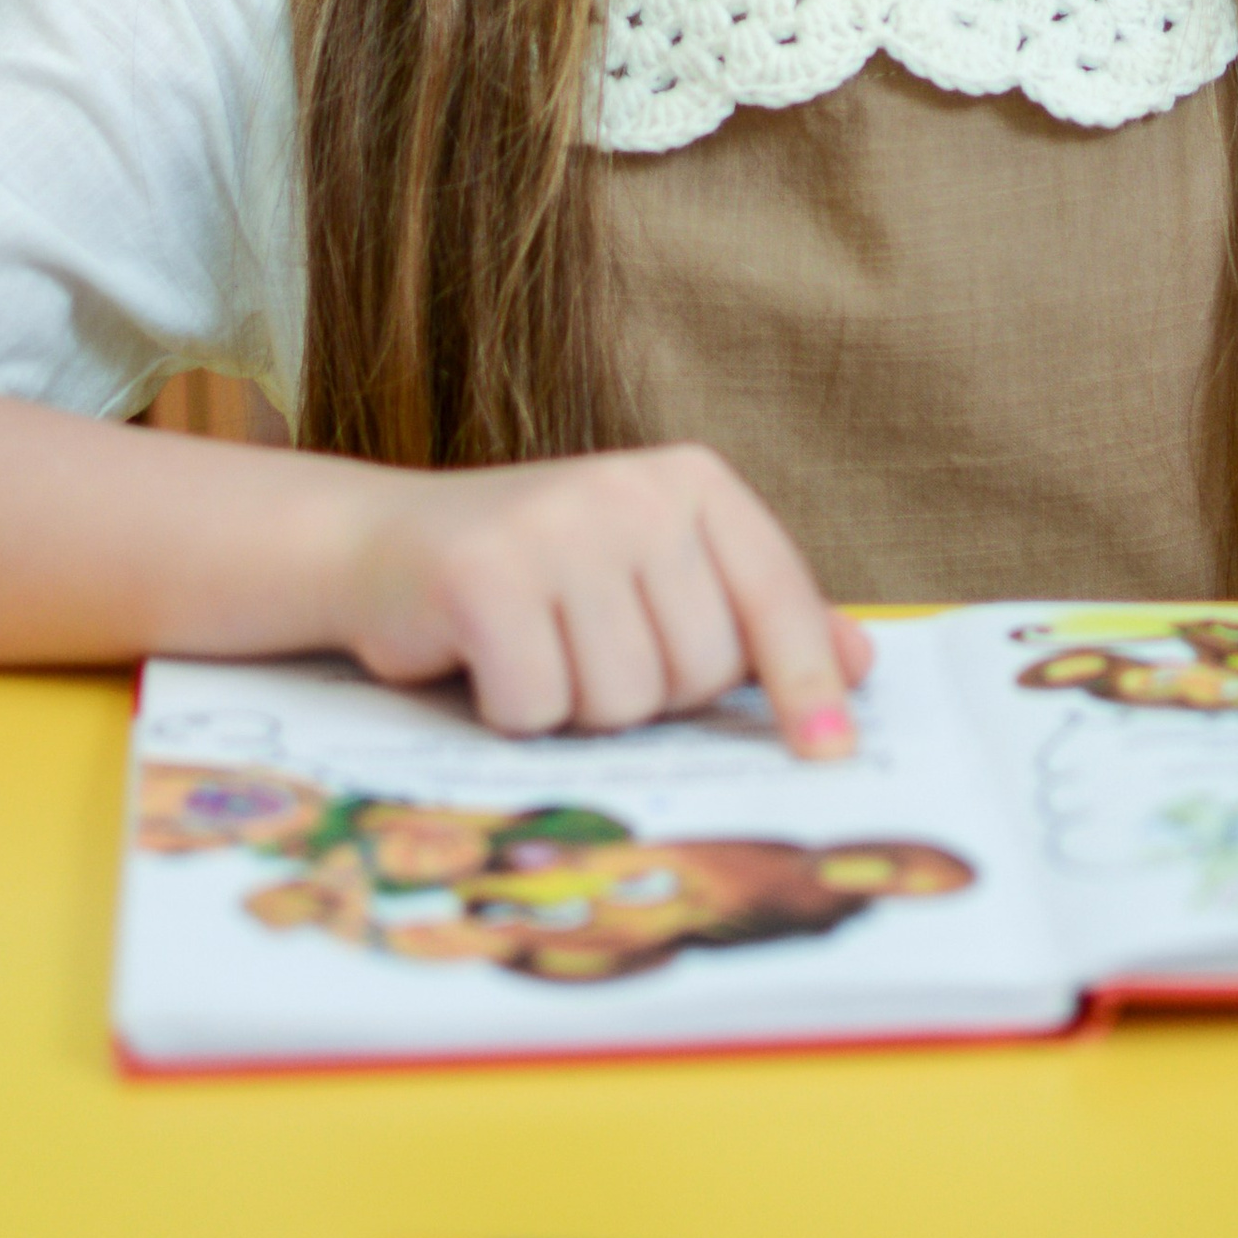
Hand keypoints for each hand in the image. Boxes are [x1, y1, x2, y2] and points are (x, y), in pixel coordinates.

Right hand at [325, 443, 873, 757]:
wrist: (378, 545)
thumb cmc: (536, 576)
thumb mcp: (655, 576)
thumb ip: (753, 615)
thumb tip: (860, 666)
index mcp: (690, 482)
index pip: (776, 597)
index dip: (805, 685)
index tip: (830, 756)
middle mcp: (631, 490)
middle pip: (698, 671)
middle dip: (647, 696)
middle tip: (586, 652)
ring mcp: (556, 527)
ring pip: (622, 701)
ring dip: (576, 709)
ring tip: (536, 651)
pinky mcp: (484, 575)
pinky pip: (538, 707)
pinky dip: (511, 713)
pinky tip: (484, 662)